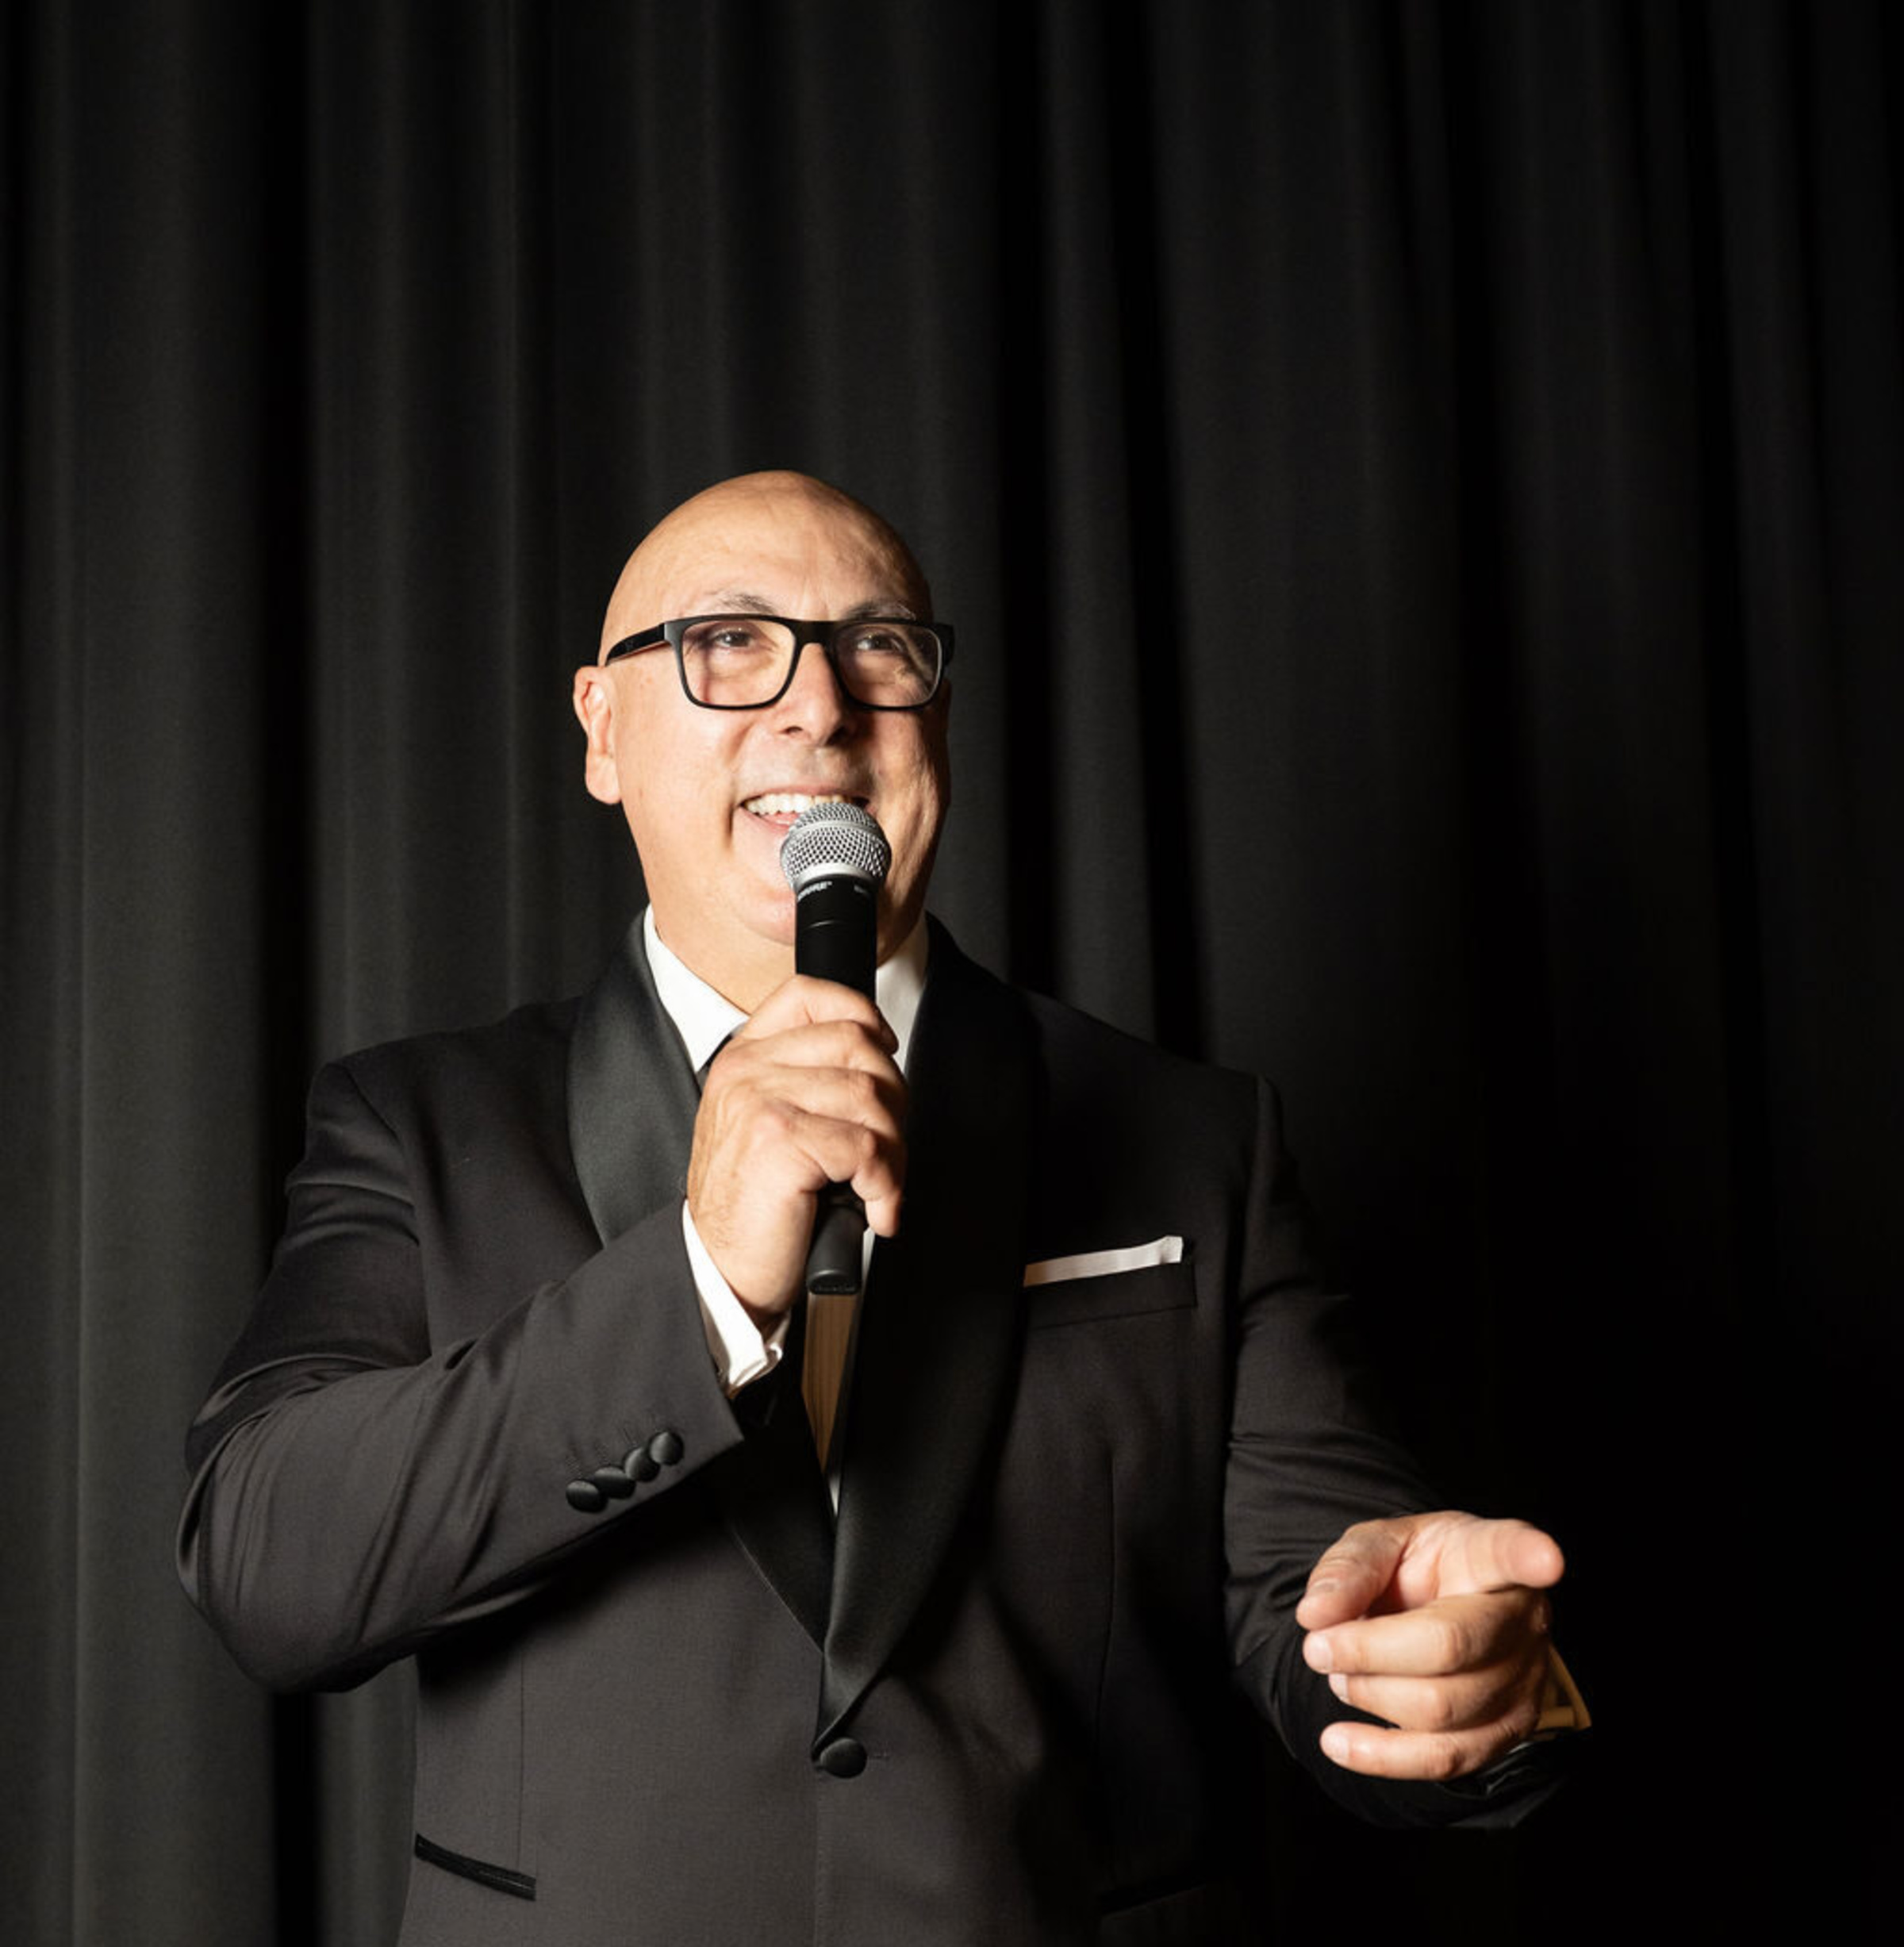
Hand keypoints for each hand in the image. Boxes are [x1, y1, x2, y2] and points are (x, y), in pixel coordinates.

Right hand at [686, 976, 906, 1324]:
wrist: (719, 1271)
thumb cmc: (752, 1206)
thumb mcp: (766, 1124)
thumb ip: (805, 1081)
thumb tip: (880, 1060)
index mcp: (744, 1058)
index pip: (810, 995)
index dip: (863, 1014)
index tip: (885, 1050)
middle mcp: (748, 1071)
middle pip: (859, 1045)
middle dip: (894, 1101)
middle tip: (888, 1148)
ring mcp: (761, 1102)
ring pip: (872, 1097)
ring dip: (894, 1151)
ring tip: (879, 1185)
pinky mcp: (780, 1141)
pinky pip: (868, 1148)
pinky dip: (887, 1185)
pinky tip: (875, 1209)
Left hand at [1296, 1511, 1563, 1780]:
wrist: (1437, 1614)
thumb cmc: (1414, 1571)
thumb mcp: (1377, 1545)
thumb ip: (1348, 1570)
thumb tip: (1316, 1615)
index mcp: (1488, 1554)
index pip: (1510, 1550)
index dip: (1530, 1555)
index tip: (1547, 1558)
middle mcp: (1520, 1617)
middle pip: (1450, 1645)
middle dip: (1368, 1653)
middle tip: (1318, 1647)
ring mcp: (1522, 1679)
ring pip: (1443, 1709)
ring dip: (1371, 1697)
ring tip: (1340, 1675)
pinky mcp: (1507, 1732)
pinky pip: (1447, 1759)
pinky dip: (1383, 1756)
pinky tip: (1340, 1742)